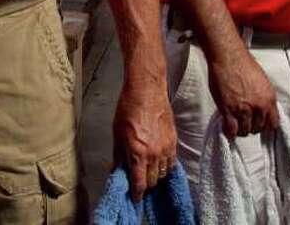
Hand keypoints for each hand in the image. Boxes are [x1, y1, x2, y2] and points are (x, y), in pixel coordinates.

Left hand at [112, 78, 176, 201]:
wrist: (146, 91)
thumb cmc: (128, 109)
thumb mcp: (117, 134)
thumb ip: (118, 156)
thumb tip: (116, 171)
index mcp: (138, 153)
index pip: (140, 183)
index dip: (137, 194)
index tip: (135, 198)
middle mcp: (154, 153)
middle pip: (152, 181)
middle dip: (145, 184)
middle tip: (139, 182)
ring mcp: (166, 148)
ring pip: (163, 173)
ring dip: (155, 176)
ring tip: (148, 173)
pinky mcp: (174, 141)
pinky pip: (172, 162)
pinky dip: (165, 167)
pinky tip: (159, 164)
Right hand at [208, 46, 278, 137]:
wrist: (229, 57)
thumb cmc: (244, 64)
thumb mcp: (262, 82)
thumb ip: (263, 97)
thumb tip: (261, 109)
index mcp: (269, 99)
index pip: (273, 123)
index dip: (266, 125)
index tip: (260, 124)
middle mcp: (259, 106)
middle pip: (258, 128)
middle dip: (252, 126)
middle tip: (245, 121)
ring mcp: (243, 110)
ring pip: (245, 131)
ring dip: (240, 129)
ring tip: (236, 123)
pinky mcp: (228, 110)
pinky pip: (232, 130)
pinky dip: (230, 132)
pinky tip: (228, 127)